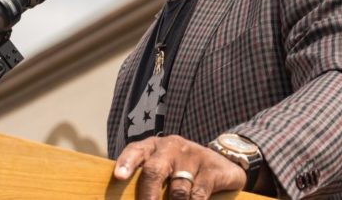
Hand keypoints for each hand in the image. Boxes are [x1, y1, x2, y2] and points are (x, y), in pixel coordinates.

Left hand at [113, 135, 245, 199]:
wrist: (222, 162)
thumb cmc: (182, 171)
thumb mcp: (164, 170)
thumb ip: (147, 181)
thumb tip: (128, 198)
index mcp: (153, 147)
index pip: (135, 151)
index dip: (126, 163)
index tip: (119, 176)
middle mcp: (171, 147)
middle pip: (154, 170)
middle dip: (148, 194)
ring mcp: (192, 156)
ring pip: (177, 189)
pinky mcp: (212, 169)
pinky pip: (198, 194)